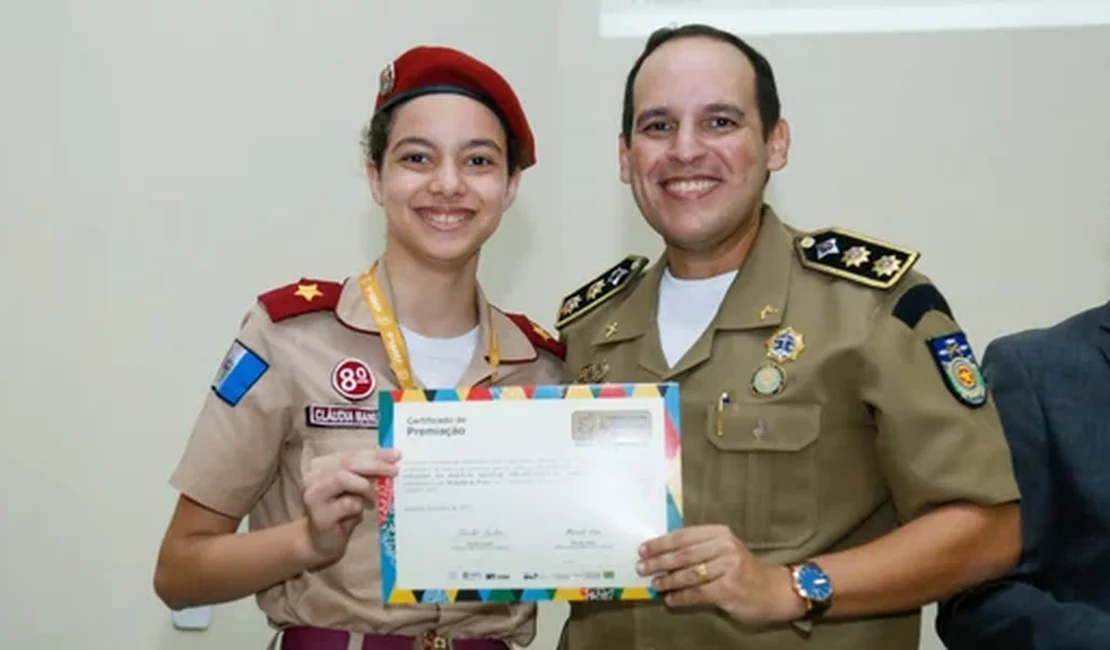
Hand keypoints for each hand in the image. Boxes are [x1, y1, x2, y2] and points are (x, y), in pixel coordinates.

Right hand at [298, 448, 400, 568]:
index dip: (375, 454)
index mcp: (322, 465)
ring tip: (376, 496)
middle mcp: (313, 476)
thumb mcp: (355, 489)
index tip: (396, 455)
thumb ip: (366, 474)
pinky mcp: (319, 515)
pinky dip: (359, 505)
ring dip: (365, 486)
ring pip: (343, 478)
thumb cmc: (341, 513)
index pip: (352, 454)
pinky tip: (363, 509)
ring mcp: (313, 495)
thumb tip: (392, 461)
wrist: (323, 542)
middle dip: (374, 465)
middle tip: (394, 470)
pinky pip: (346, 503)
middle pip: (347, 463)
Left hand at [636, 524, 806, 626]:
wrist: (774, 589)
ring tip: (655, 585)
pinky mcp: (730, 588)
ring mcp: (728, 567)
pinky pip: (698, 593)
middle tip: (641, 568)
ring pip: (689, 574)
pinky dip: (681, 597)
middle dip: (658, 562)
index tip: (643, 549)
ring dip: (668, 580)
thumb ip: (698, 549)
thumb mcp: (724, 549)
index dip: (660, 543)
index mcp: (720, 532)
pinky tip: (670, 599)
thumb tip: (662, 556)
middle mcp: (725, 546)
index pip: (683, 536)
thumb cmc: (743, 569)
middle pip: (683, 554)